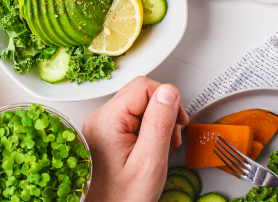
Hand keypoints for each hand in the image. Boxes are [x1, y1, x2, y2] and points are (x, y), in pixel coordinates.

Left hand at [82, 76, 189, 201]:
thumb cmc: (122, 199)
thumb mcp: (149, 163)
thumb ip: (159, 123)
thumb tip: (168, 91)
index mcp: (106, 121)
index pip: (143, 87)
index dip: (167, 101)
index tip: (178, 123)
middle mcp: (99, 119)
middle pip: (140, 93)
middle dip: (163, 110)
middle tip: (172, 136)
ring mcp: (100, 126)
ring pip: (136, 105)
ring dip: (156, 120)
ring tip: (163, 145)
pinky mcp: (104, 134)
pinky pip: (130, 118)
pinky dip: (146, 129)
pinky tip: (151, 147)